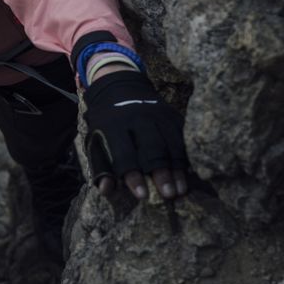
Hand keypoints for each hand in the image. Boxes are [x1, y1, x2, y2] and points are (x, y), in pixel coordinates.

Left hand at [83, 69, 187, 200]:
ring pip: (171, 143)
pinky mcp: (172, 115)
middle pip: (152, 148)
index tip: (142, 195)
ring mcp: (158, 115)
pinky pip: (183, 137)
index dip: (133, 175)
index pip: (124, 153)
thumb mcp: (95, 141)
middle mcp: (137, 118)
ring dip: (177, 168)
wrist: (120, 88)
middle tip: (168, 195)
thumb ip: (100, 166)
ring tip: (181, 190)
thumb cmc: (106, 123)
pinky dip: (186, 156)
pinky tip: (188, 174)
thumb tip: (105, 190)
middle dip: (161, 173)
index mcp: (113, 126)